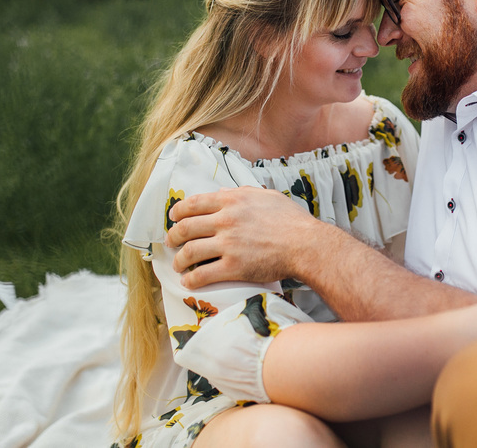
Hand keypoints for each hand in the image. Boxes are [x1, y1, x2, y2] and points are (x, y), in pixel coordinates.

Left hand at [165, 186, 324, 287]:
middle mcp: (226, 220)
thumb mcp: (266, 197)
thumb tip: (221, 192)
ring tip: (178, 265)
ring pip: (190, 252)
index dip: (177, 211)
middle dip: (173, 237)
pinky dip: (191, 280)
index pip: (193, 203)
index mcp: (232, 201)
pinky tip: (188, 283)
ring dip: (179, 260)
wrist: (307, 245)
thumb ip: (242, 193)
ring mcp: (228, 244)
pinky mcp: (234, 267)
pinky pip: (203, 274)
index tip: (172, 217)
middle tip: (170, 242)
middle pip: (185, 228)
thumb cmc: (291, 220)